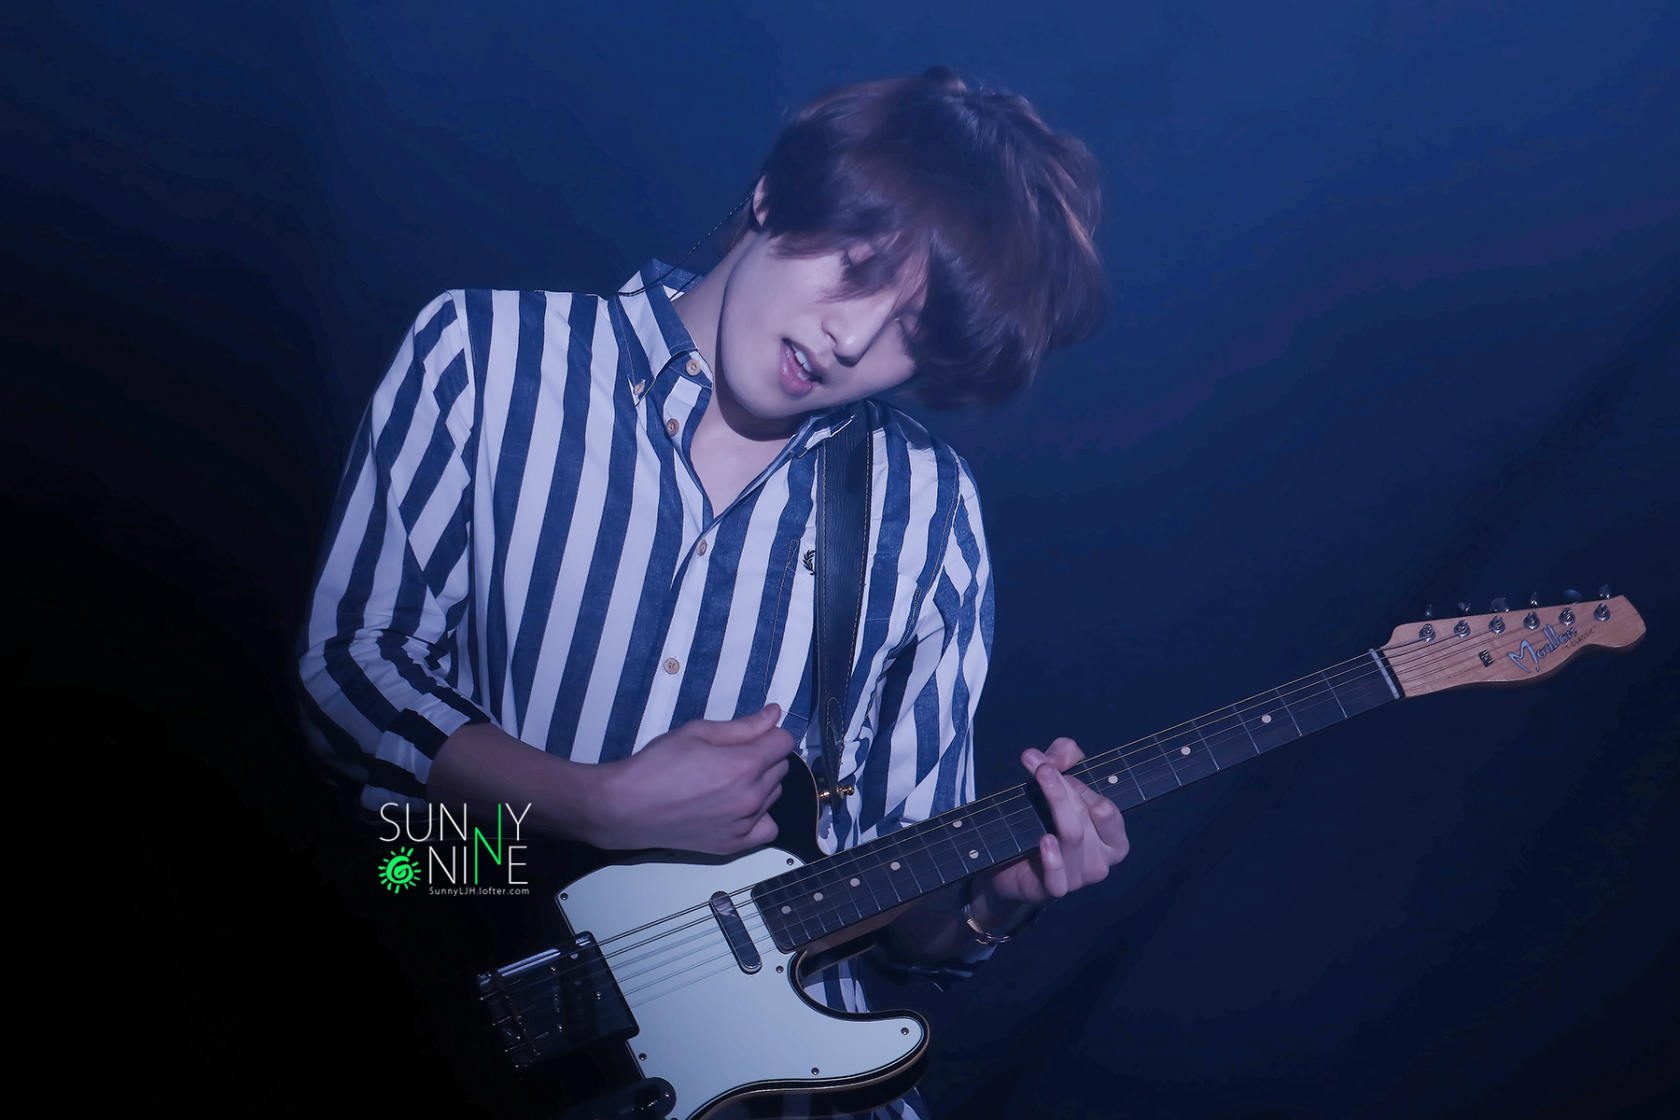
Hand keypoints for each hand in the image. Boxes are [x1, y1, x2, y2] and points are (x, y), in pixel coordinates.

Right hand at [590, 704, 793, 853]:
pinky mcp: (734, 844)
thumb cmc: (658, 765)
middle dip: (764, 757)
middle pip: (781, 767)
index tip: (752, 735)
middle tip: (731, 756)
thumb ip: (744, 725)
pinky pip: (768, 828)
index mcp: (744, 764)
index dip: (770, 733)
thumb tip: (774, 714)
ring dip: (760, 784)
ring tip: (726, 781)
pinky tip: (738, 808)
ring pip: (774, 795)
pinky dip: (759, 816)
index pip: (784, 741)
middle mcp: (751, 796)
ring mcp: (744, 823)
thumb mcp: (698, 732)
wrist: (629, 807)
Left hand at [977, 737, 1128, 910]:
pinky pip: (1058, 877)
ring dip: (1056, 806)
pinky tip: (1045, 841)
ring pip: (1072, 837)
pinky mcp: (1053, 890)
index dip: (1084, 788)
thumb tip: (1058, 752)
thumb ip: (1064, 757)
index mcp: (1113, 839)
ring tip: (1039, 783)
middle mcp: (1101, 861)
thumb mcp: (1057, 780)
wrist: (1009, 865)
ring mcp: (1079, 878)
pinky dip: (1053, 860)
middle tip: (1042, 768)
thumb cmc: (1043, 820)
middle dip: (1063, 789)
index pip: (1106, 809)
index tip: (1057, 770)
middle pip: (1085, 818)